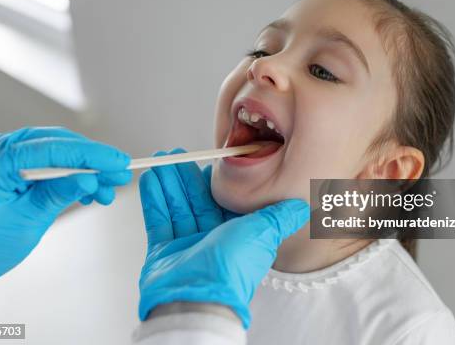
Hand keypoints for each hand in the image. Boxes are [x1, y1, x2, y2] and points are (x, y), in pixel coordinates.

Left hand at [0, 127, 131, 305]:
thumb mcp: (25, 223)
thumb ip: (58, 195)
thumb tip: (90, 179)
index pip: (46, 149)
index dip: (87, 154)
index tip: (116, 161)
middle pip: (51, 143)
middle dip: (90, 159)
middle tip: (120, 172)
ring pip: (51, 149)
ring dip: (83, 167)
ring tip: (108, 188)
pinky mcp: (6, 161)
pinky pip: (44, 158)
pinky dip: (68, 172)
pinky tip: (88, 188)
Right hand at [138, 149, 308, 327]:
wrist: (199, 298)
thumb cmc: (232, 268)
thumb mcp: (263, 233)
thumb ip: (279, 217)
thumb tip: (302, 208)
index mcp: (236, 235)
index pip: (224, 202)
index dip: (215, 182)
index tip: (208, 163)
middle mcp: (212, 241)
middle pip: (197, 200)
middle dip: (186, 177)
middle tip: (177, 154)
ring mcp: (186, 246)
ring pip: (177, 206)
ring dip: (169, 182)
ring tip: (161, 159)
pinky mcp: (163, 252)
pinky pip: (158, 219)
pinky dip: (154, 199)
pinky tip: (152, 179)